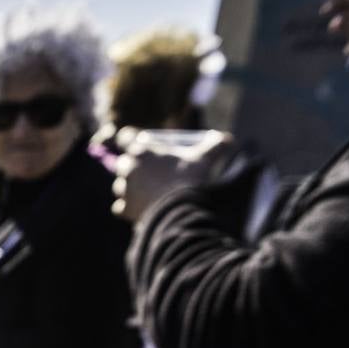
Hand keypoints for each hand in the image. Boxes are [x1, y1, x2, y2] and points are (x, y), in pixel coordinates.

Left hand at [112, 129, 233, 221]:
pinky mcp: (124, 209)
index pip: (125, 137)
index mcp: (142, 150)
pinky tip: (140, 208)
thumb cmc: (191, 180)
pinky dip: (127, 209)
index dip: (129, 139)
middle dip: (133, 167)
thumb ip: (216, 146)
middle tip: (149, 173)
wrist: (181, 210)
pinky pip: (119, 207)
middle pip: (123, 164)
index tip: (138, 144)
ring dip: (130, 189)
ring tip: (148, 193)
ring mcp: (124, 189)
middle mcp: (128, 168)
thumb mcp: (205, 159)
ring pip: (121, 186)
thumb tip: (228, 139)